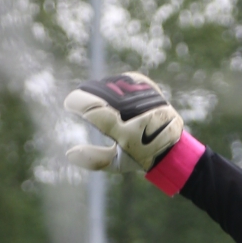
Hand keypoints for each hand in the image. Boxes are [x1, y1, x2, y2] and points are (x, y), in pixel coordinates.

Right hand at [63, 72, 183, 173]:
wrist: (172, 146)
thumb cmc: (140, 156)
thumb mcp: (117, 163)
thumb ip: (93, 159)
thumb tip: (69, 154)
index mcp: (126, 134)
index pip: (95, 111)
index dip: (77, 103)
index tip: (69, 104)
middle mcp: (136, 115)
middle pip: (101, 94)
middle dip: (87, 94)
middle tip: (79, 99)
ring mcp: (144, 100)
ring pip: (113, 84)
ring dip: (100, 88)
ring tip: (94, 95)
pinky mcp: (150, 89)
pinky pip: (125, 79)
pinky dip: (115, 83)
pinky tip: (110, 90)